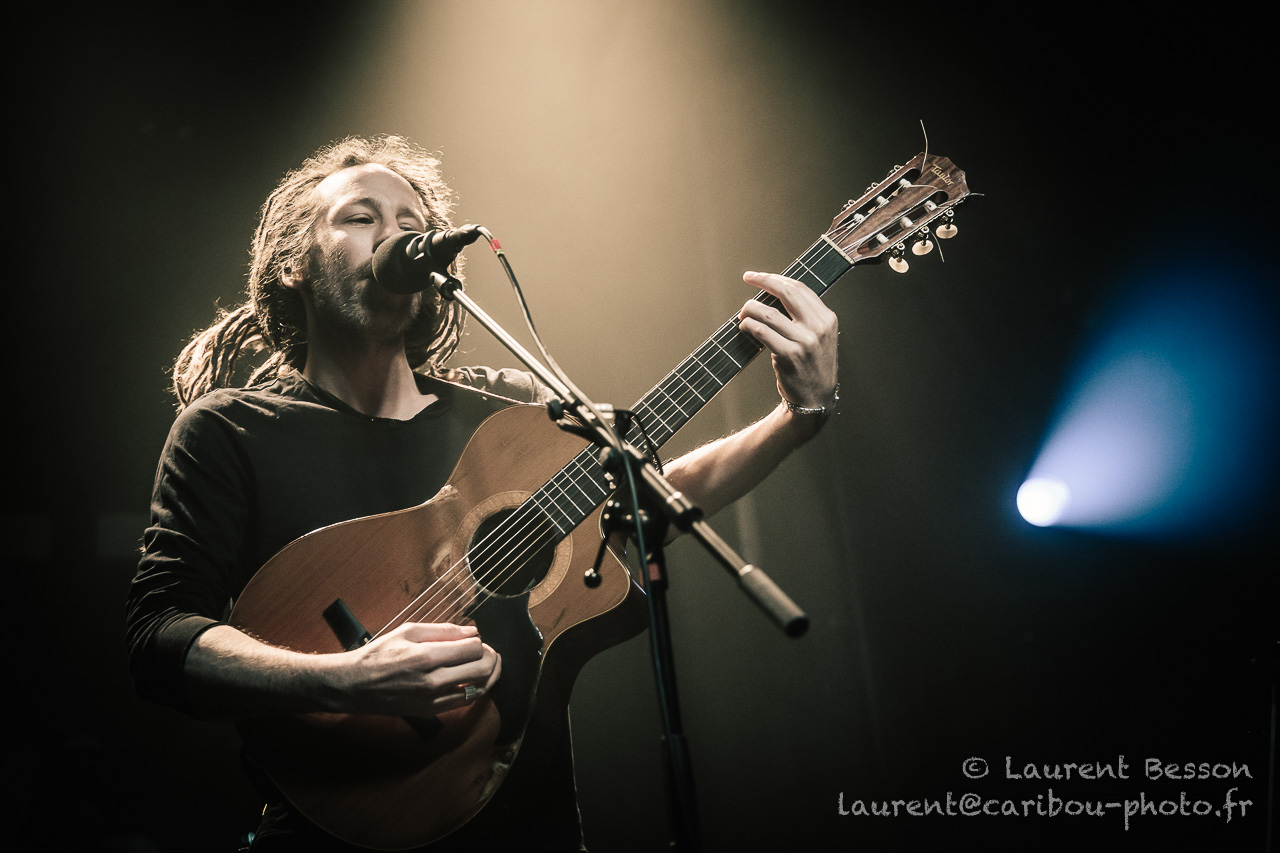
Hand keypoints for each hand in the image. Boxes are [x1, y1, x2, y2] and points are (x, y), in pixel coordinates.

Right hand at [330, 622, 501, 715]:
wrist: (354, 685)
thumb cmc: (378, 655)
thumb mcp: (407, 632)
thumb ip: (443, 630)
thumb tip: (471, 632)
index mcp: (426, 656)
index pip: (473, 649)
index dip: (479, 641)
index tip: (474, 638)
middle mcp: (432, 681)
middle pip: (482, 669)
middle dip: (490, 656)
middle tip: (485, 650)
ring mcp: (432, 700)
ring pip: (478, 688)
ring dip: (488, 674)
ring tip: (485, 664)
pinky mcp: (430, 712)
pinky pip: (464, 702)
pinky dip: (475, 689)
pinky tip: (472, 680)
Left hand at [737, 271, 838, 413]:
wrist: (815, 400)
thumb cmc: (812, 366)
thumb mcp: (819, 337)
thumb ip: (805, 316)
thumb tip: (775, 292)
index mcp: (827, 319)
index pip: (800, 289)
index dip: (776, 278)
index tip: (759, 276)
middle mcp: (818, 328)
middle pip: (786, 293)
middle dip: (764, 280)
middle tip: (748, 278)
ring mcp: (804, 342)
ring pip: (768, 313)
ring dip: (750, 309)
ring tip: (743, 314)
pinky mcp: (789, 355)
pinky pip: (762, 332)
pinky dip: (749, 326)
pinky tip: (744, 327)